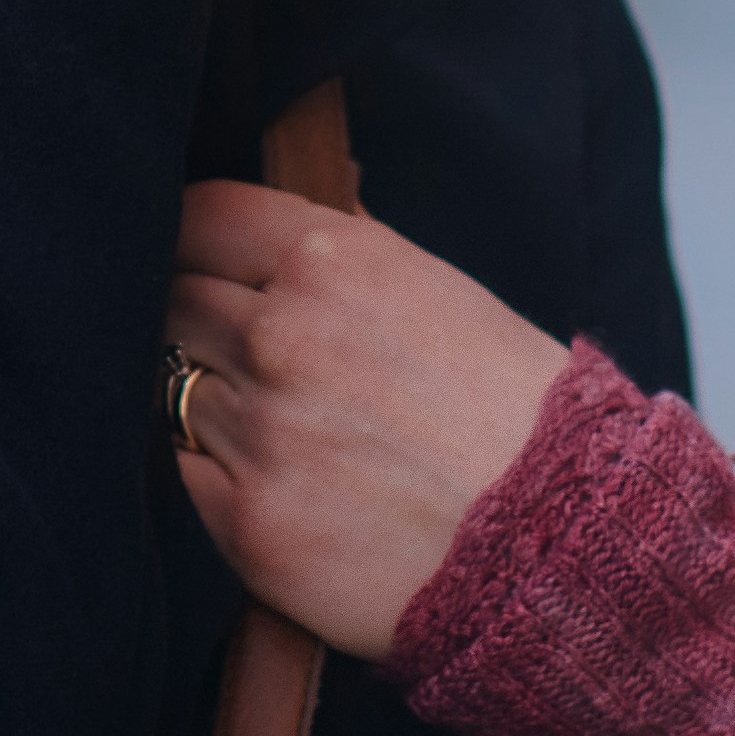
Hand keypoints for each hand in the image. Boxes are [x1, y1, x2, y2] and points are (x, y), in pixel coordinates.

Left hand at [165, 183, 569, 658]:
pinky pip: (183, 474)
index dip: (195, 240)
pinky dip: (212, 474)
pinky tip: (278, 483)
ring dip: (208, 400)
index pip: (200, 218)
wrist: (562, 545)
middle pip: (172, 299)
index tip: (203, 264)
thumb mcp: (446, 294)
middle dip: (198, 321)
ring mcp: (259, 432)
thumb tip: (317, 190)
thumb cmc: (516, 413)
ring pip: (172, 388)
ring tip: (282, 428)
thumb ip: (358, 245)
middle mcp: (283, 336)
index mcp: (332, 261)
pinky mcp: (245, 523)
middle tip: (240, 353)